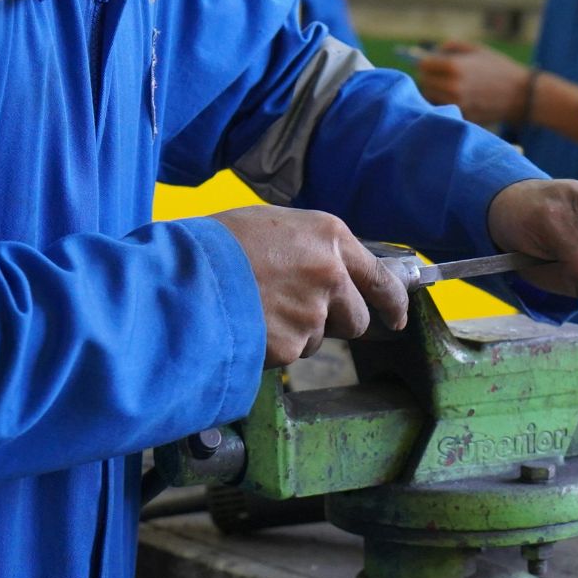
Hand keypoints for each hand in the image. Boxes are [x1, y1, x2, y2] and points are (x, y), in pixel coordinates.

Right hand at [210, 206, 409, 367]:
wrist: (181, 276)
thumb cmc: (216, 244)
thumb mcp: (271, 224)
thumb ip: (309, 248)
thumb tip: (327, 269)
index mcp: (329, 237)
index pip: (380, 278)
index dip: (392, 303)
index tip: (396, 316)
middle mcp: (330, 274)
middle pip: (356, 318)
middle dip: (334, 321)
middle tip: (299, 313)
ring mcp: (312, 312)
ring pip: (319, 338)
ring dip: (297, 332)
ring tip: (258, 309)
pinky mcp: (290, 345)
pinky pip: (290, 353)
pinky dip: (272, 346)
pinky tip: (248, 325)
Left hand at [416, 40, 530, 124]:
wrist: (521, 95)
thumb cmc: (499, 68)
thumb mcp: (476, 49)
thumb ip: (450, 46)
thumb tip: (432, 53)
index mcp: (454, 67)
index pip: (423, 65)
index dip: (427, 62)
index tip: (433, 63)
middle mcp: (451, 87)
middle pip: (424, 82)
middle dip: (430, 77)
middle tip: (441, 75)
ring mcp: (455, 105)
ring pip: (430, 98)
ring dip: (435, 91)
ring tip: (450, 87)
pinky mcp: (461, 117)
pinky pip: (443, 109)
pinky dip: (445, 104)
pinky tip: (459, 98)